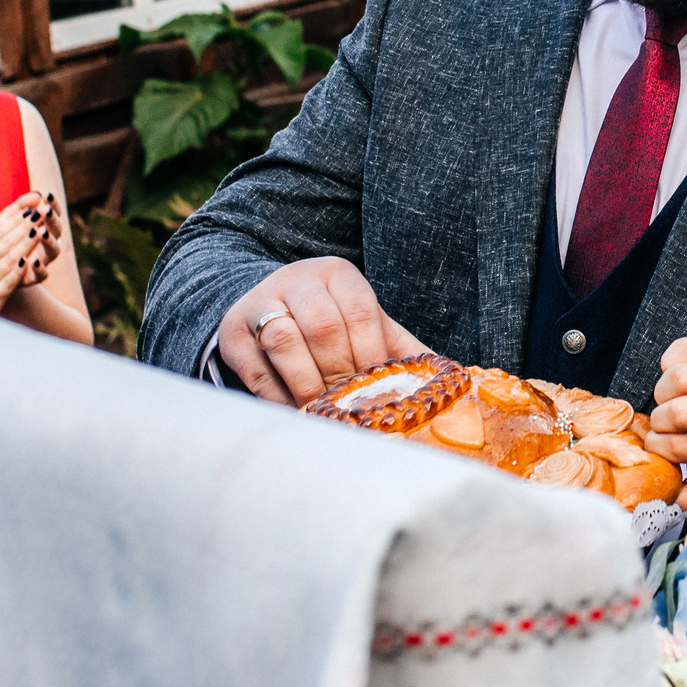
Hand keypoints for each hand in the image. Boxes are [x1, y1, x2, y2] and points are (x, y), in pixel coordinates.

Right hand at [0, 191, 52, 314]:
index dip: (13, 220)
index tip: (30, 209)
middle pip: (4, 243)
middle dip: (23, 228)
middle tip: (40, 215)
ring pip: (8, 260)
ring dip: (26, 245)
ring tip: (40, 232)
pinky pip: (7, 283)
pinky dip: (18, 272)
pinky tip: (30, 261)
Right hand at [219, 257, 425, 406]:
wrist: (272, 306)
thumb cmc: (331, 324)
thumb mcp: (366, 325)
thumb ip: (402, 349)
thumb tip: (453, 381)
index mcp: (338, 273)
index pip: (358, 309)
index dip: (370, 352)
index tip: (378, 388)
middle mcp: (297, 279)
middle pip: (321, 325)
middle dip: (339, 372)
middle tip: (351, 407)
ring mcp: (261, 302)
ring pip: (282, 339)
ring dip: (306, 383)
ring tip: (323, 412)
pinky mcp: (233, 331)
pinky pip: (254, 367)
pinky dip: (276, 396)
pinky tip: (295, 413)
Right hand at [650, 337, 686, 512]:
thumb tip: (673, 505)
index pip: (679, 448)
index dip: (661, 450)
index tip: (664, 448)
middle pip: (673, 415)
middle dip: (659, 424)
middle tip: (668, 427)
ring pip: (674, 380)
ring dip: (663, 393)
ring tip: (675, 401)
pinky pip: (679, 349)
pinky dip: (671, 359)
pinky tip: (681, 372)